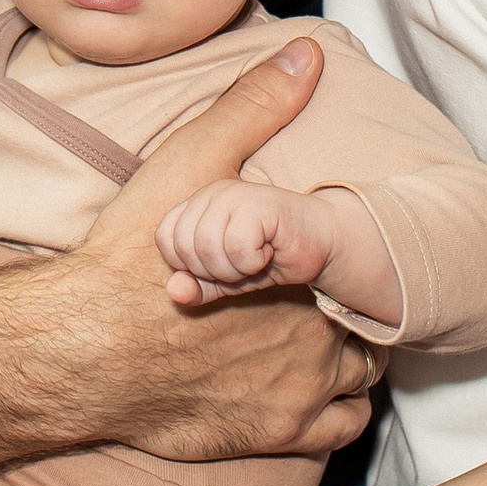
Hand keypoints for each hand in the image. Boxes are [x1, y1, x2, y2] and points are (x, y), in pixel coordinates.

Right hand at [58, 37, 380, 464]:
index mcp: (313, 266)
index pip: (378, 263)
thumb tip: (307, 55)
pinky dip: (340, 410)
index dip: (366, 256)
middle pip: (374, 318)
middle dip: (359, 306)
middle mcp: (323, 330)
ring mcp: (304, 390)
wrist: (80, 347)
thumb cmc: (132, 257)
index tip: (346, 250)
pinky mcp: (275, 435)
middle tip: (330, 291)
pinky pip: (341, 429)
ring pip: (366, 376)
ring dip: (354, 356)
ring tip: (322, 335)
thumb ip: (256, 107)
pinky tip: (313, 389)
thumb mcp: (194, 160)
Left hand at [152, 179, 340, 305]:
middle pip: (184, 245)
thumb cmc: (269, 258)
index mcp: (197, 203)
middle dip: (213, 270)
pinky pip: (236, 247)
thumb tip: (174, 292)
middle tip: (242, 263)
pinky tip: (269, 251)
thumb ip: (197, 286)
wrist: (321, 244)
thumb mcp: (225, 279)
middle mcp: (212, 192)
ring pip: (208, 247)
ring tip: (255, 258)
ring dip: (234, 268)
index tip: (221, 263)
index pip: (165, 237)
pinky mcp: (259, 203)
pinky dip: (252, 262)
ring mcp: (234, 194)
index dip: (189, 263)